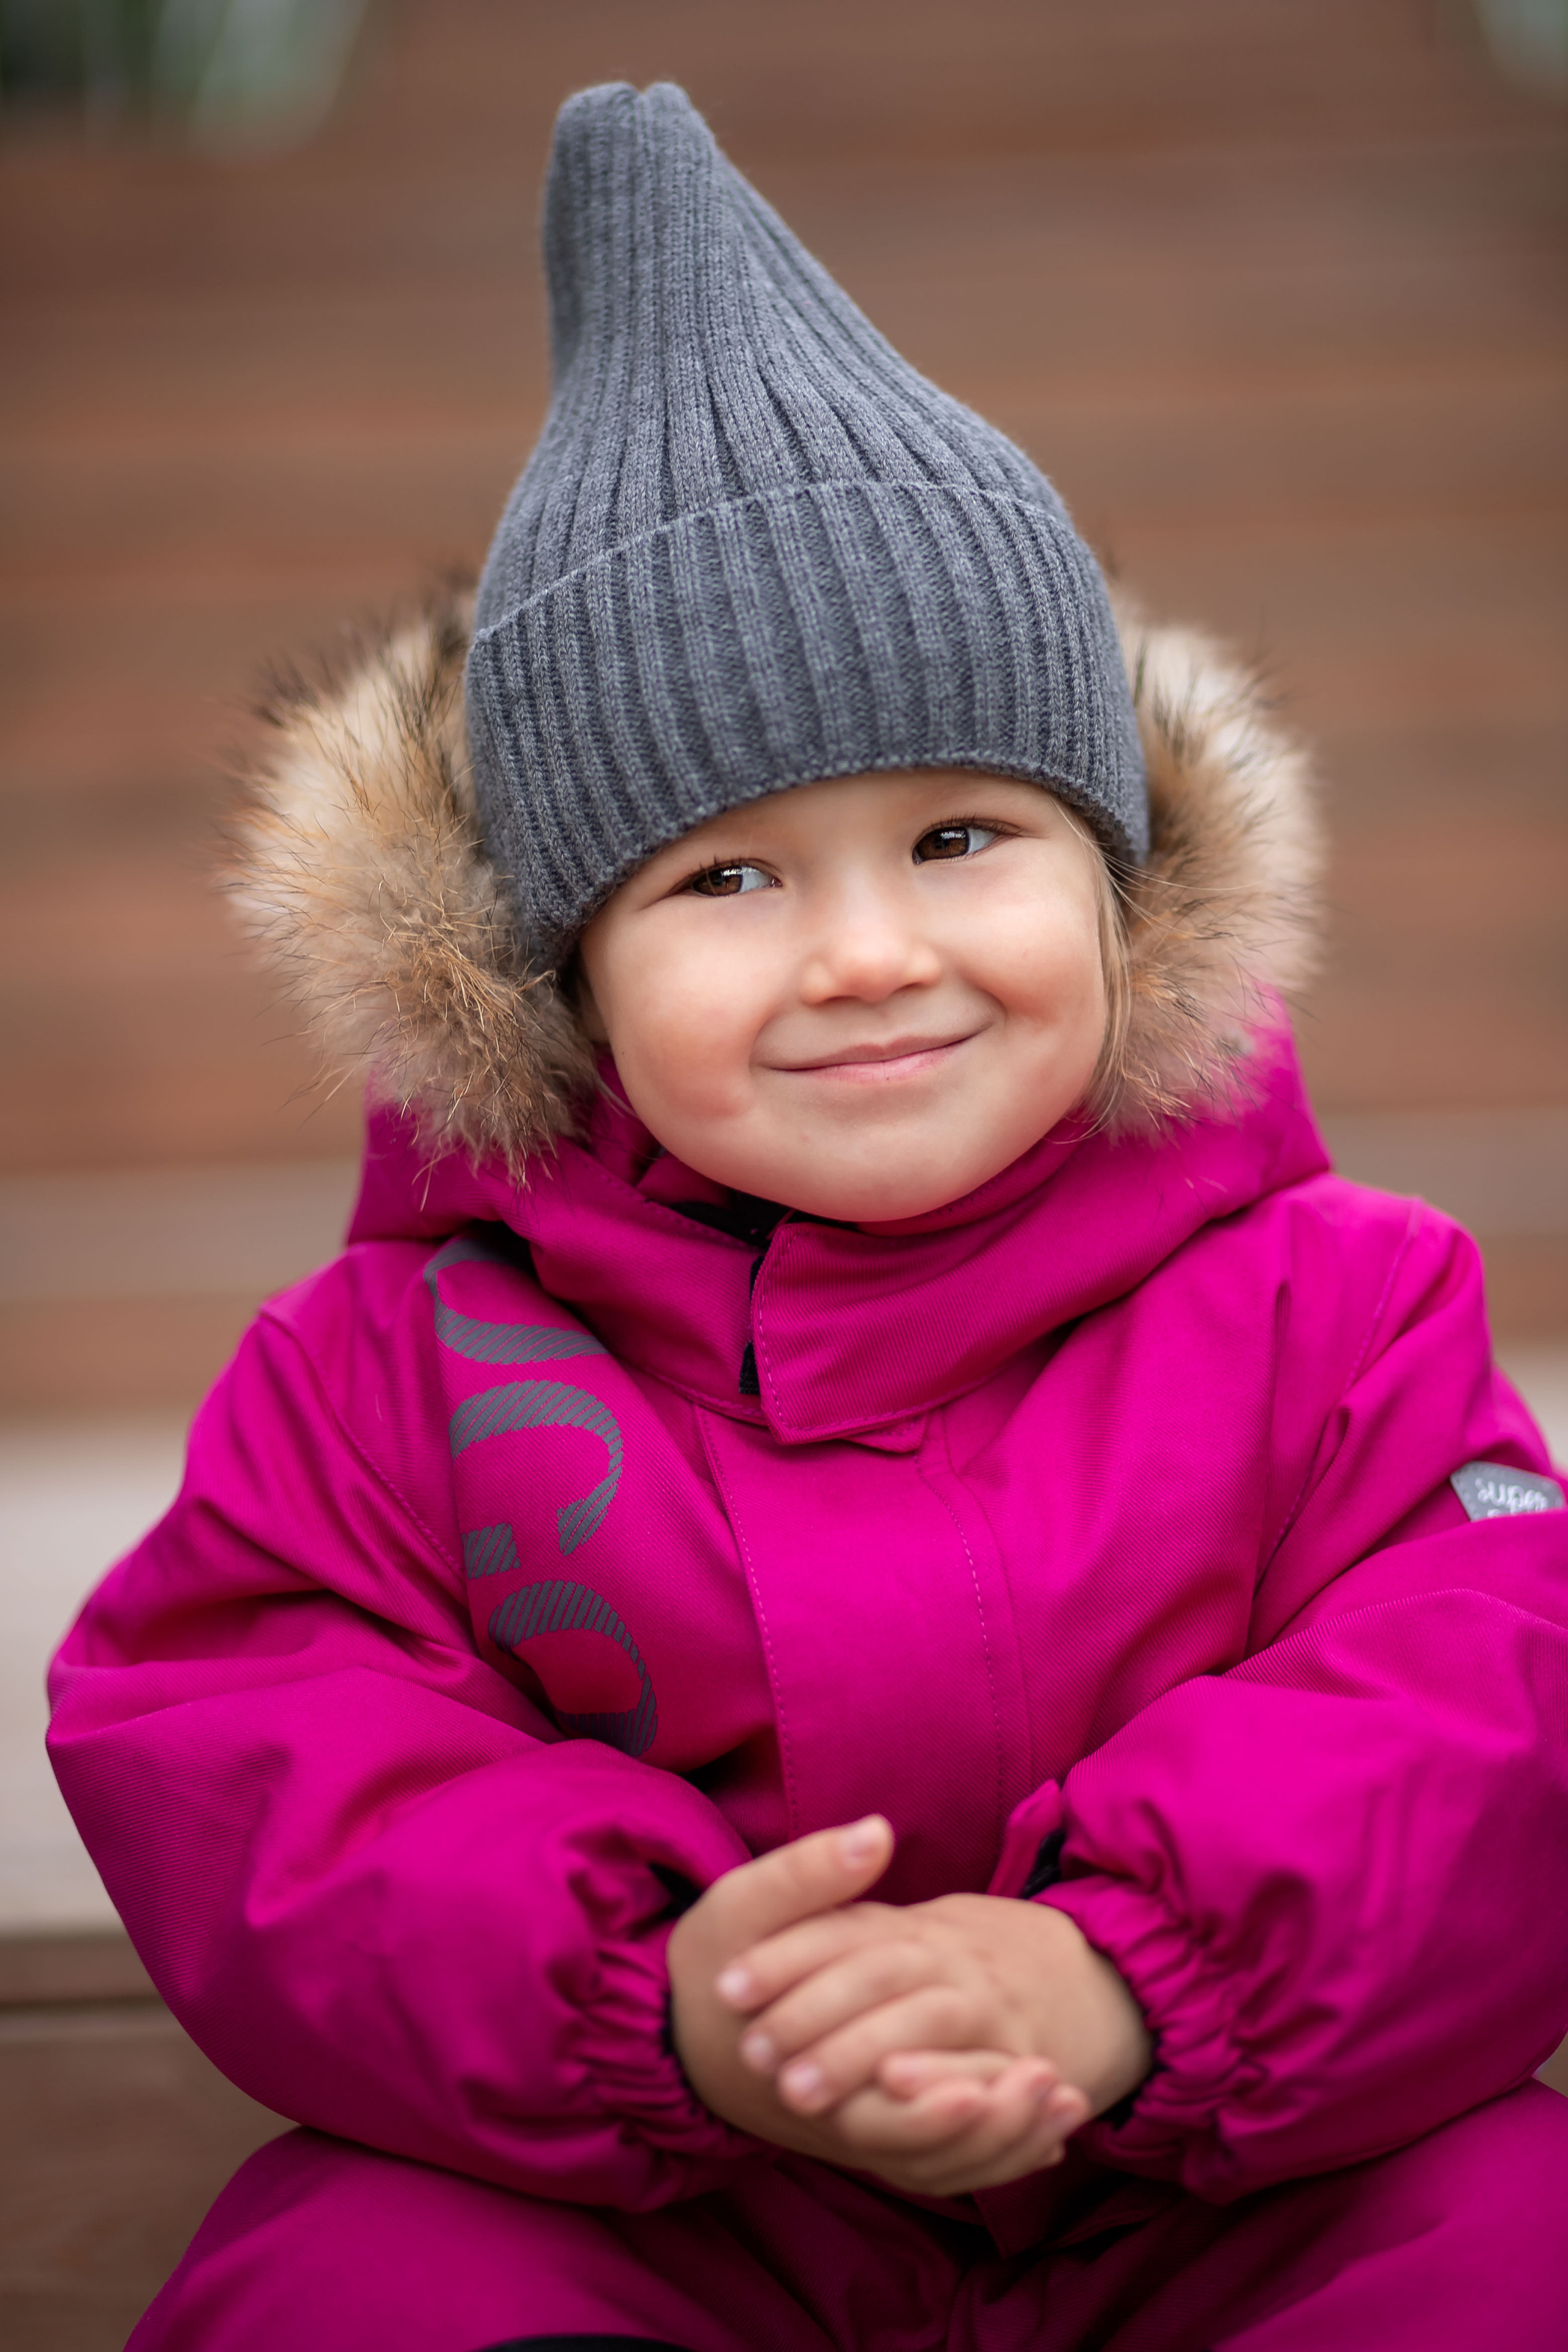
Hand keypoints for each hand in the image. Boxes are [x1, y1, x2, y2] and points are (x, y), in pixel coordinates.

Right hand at [668, 1817, 1137, 2194]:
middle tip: (1056, 2084)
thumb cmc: (711, 1961)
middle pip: (926, 2155)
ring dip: (1009, 2143)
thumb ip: (806, 1877)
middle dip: (999, 2130)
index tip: (1011, 2076)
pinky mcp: (871, 2124)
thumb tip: (876, 1833)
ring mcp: (854, 2127)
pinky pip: (941, 2160)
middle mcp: (832, 2119)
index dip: (946, 2110)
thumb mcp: (742, 1909)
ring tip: (1073, 2103)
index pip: (885, 2118)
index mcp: (799, 2077)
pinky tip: (1053, 2132)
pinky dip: (996, 2151)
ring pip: (941, 2165)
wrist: (683, 2021)